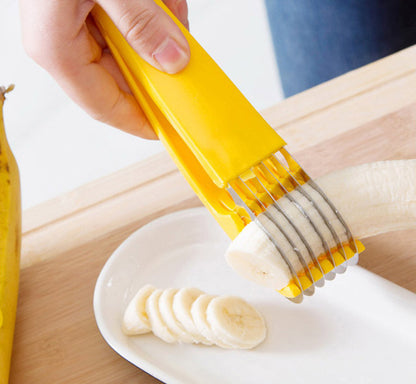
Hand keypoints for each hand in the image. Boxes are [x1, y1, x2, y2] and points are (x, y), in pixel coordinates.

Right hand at [19, 0, 189, 137]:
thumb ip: (141, 23)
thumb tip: (174, 61)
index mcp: (57, 48)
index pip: (105, 106)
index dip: (139, 121)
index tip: (168, 129)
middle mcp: (61, 44)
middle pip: (121, 80)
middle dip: (157, 63)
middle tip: (180, 48)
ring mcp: (72, 28)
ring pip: (129, 51)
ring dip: (155, 29)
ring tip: (163, 5)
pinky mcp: (85, 12)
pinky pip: (127, 25)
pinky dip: (150, 11)